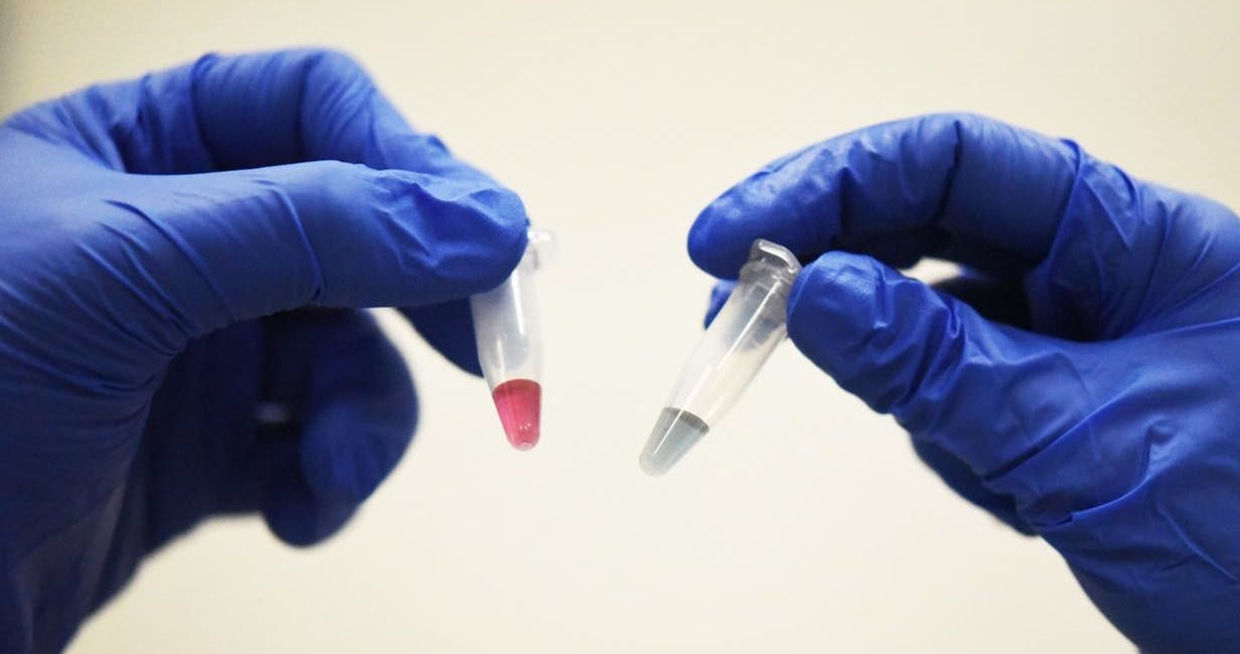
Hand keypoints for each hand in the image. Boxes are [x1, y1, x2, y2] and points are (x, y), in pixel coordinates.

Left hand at [0, 49, 526, 652]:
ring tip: (331, 468)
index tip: (489, 240)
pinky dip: (328, 477)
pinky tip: (296, 509)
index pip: (315, 109)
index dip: (411, 164)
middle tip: (496, 354)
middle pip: (357, 230)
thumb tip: (473, 221)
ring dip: (367, 416)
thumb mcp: (124, 274)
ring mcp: (195, 345)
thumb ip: (311, 230)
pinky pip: (315, 440)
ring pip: (352, 350)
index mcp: (137, 148)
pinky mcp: (204, 446)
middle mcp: (177, 238)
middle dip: (427, 297)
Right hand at [689, 114, 1239, 652]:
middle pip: (922, 226)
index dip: (830, 185)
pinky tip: (989, 475)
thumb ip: (941, 368)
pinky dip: (934, 431)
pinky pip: (949, 395)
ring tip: (925, 425)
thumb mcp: (1090, 441)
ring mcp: (1068, 347)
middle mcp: (1095, 278)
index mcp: (1130, 239)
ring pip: (926, 319)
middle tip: (737, 299)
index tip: (737, 231)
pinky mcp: (1048, 412)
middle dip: (825, 258)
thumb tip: (818, 294)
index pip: (950, 166)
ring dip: (882, 359)